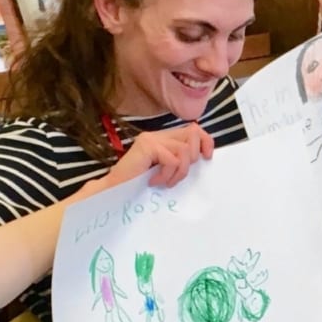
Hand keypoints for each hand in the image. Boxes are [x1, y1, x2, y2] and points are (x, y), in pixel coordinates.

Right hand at [80, 125, 214, 195]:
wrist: (114, 191)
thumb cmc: (139, 184)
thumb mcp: (166, 171)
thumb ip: (180, 160)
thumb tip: (204, 156)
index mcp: (163, 138)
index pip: (193, 130)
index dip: (205, 141)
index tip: (207, 157)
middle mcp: (157, 134)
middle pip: (193, 134)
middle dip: (192, 158)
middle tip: (177, 175)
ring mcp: (151, 138)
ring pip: (184, 150)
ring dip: (178, 172)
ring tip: (165, 181)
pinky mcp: (147, 146)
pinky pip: (172, 160)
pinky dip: (167, 175)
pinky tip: (154, 181)